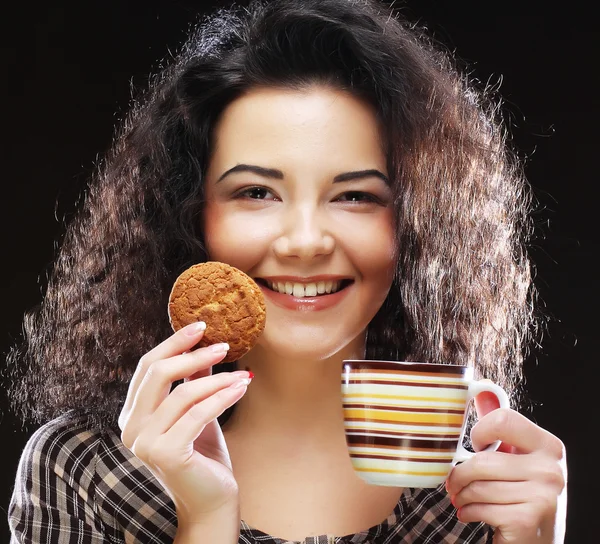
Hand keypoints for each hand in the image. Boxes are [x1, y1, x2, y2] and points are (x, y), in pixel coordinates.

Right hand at [118, 322, 250, 524]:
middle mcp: (130, 427)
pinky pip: (197, 413)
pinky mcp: (164, 454)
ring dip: (217, 379)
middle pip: (158, 373)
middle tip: (224, 345)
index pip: (148, 367)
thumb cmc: (203, 455)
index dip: (174, 343)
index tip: (201, 326)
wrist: (211, 501)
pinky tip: (241, 388)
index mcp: (133, 413)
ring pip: (182, 393)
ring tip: (242, 375)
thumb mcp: (197, 411)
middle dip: (194, 354)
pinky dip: (222, 397)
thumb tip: (204, 345)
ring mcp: (143, 443)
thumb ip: (194, 381)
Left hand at [445, 392, 566, 543]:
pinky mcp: (527, 519)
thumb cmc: (522, 495)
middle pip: (482, 459)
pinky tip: (471, 513)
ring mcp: (543, 495)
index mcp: (548, 446)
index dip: (480, 431)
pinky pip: (480, 507)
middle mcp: (551, 469)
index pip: (503, 419)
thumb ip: (502, 429)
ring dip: (461, 495)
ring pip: (478, 485)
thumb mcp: (519, 459)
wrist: (537, 543)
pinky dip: (468, 511)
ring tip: (462, 499)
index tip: (476, 445)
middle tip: (453, 483)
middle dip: (460, 474)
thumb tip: (481, 392)